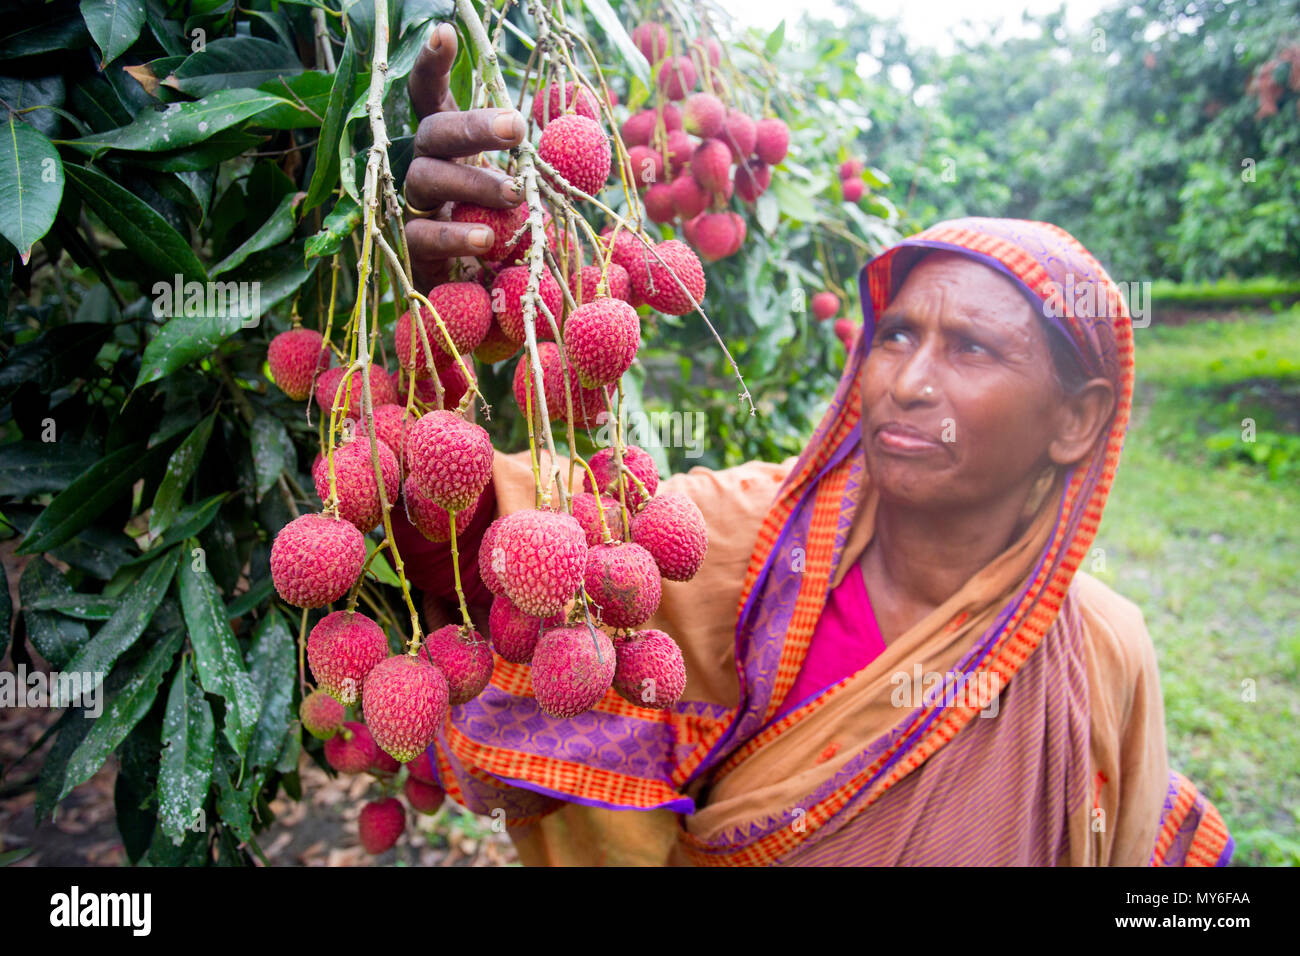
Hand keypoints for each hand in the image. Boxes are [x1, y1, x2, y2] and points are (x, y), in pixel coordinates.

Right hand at [405, 22, 526, 287]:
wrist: (481, 297)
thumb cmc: (506, 230)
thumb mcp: (530, 191)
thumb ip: (546, 159)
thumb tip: (584, 117)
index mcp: (448, 143)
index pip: (429, 94)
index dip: (431, 63)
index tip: (445, 31)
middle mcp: (422, 164)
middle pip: (434, 131)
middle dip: (475, 127)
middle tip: (517, 128)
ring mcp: (411, 205)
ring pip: (426, 178)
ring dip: (474, 182)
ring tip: (515, 195)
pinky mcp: (411, 248)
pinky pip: (423, 234)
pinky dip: (455, 235)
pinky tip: (487, 239)